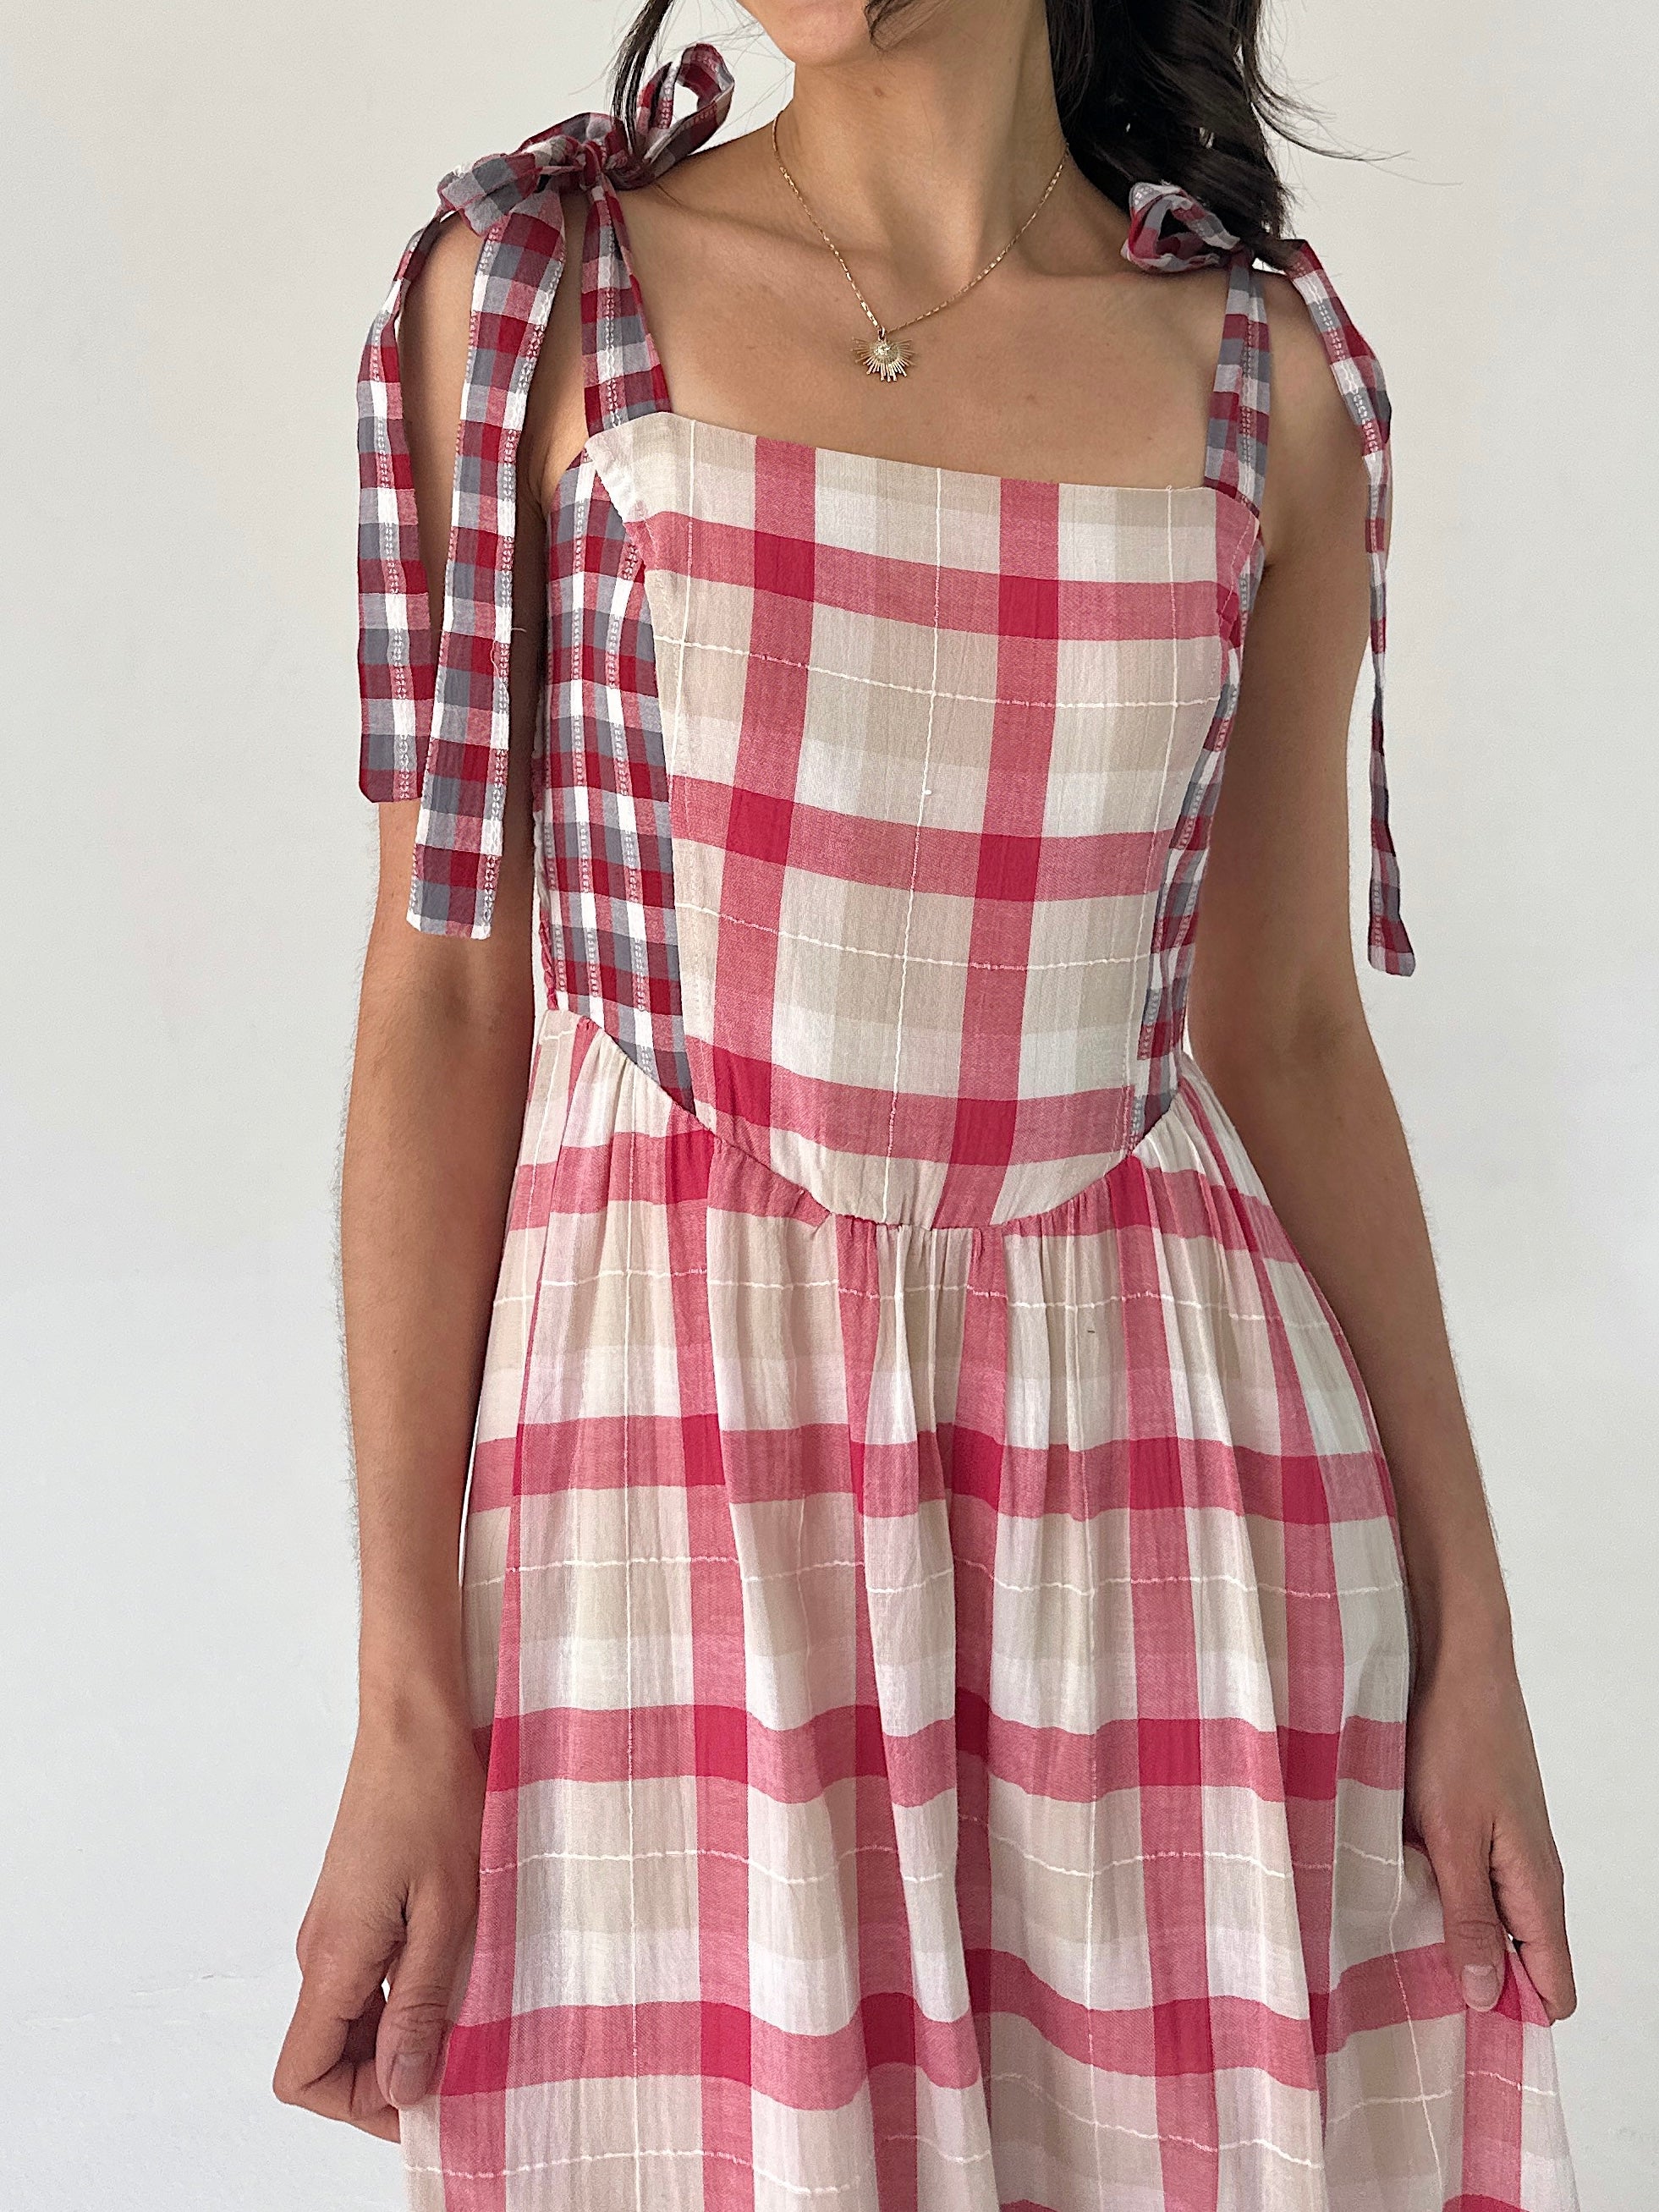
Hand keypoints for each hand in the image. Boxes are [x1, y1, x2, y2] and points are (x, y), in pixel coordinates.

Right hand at [273, 1695, 486, 2136]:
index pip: (303, 2075)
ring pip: (349, 2023)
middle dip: (388, 2080)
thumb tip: (402, 2089)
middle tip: (463, 2069)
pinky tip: (456, 1978)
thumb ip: (420, 2002)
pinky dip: (402, 1999)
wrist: (413, 1722)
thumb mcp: (447, 1909)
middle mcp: (319, 1950)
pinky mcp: (354, 1910)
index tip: (429, 2096)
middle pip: (327, 2058)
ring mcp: (334, 1929)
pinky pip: (364, 1983)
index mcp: (333, 1957)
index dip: (361, 2103)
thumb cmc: (435, 1799)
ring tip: (469, 2022)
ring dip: (400, 2038)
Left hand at [1405, 1635, 1575, 2022]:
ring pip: (1489, 1919)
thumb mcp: (1451, 1835)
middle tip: (1412, 1994)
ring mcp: (1506, 1845)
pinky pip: (1469, 1880)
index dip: (1515, 2017)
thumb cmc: (1456, 1739)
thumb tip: (1485, 1995)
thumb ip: (1467, 1916)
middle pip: (1519, 1960)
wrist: (1457, 1661)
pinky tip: (1394, 1891)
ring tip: (1392, 1946)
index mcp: (1537, 1885)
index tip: (1460, 2035)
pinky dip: (1439, 1893)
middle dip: (1474, 1982)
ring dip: (1449, 1935)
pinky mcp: (1479, 1821)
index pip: (1553, 1984)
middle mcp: (1531, 1872)